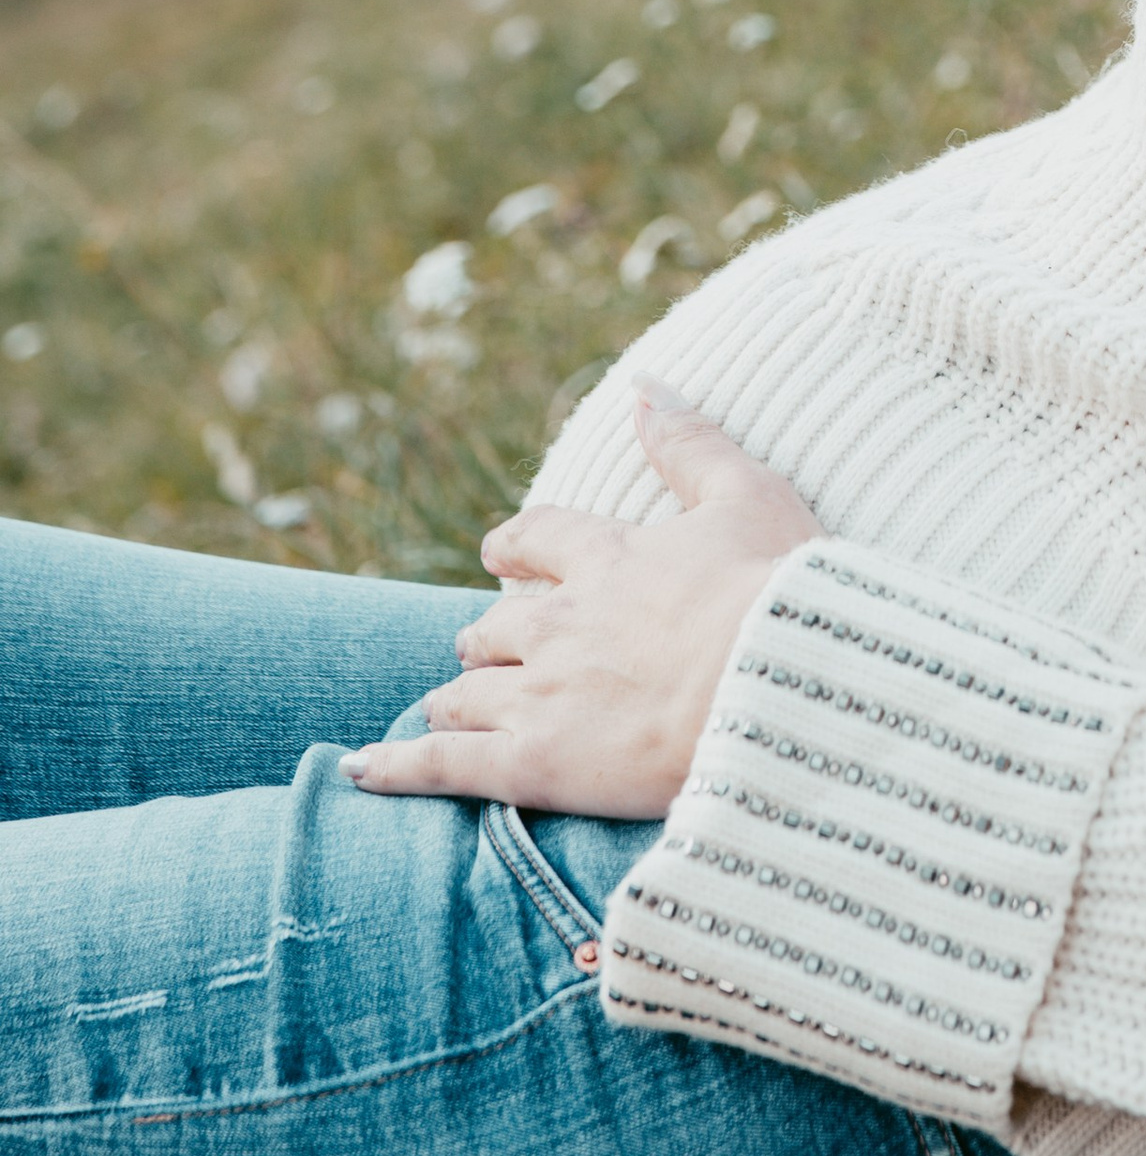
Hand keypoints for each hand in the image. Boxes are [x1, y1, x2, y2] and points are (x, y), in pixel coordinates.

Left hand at [341, 383, 820, 819]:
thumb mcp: (749, 496)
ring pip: (465, 693)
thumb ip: (690, 443)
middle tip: (488, 649)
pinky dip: (394, 767)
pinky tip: (359, 770)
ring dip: (457, 696)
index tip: (500, 552)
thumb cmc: (776, 593)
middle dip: (487, 638)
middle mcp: (559, 623)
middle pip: (494, 628)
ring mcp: (539, 695)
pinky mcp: (532, 764)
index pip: (538, 538)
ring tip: (450, 708)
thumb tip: (647, 386)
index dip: (515, 545)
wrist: (776, 689)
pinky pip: (441, 766)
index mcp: (607, 558)